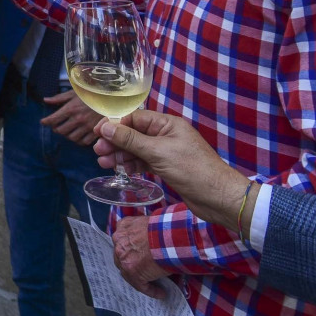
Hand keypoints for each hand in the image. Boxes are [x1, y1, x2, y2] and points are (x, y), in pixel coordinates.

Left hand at [40, 90, 103, 145]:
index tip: (44, 121)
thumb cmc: (91, 93)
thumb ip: (59, 98)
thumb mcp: (74, 93)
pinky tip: (78, 134)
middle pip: (60, 131)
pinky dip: (79, 140)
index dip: (46, 121)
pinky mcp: (96, 132)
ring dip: (67, 134)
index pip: (53, 119)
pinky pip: (83, 142)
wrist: (111, 97)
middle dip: (56, 128)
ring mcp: (87, 127)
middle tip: (57, 125)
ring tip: (68, 129)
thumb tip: (45, 100)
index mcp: (71, 109)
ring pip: (71, 138)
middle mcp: (78, 119)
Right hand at [93, 110, 249, 229]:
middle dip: (115, 141)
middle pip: (134, 133)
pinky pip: (144, 161)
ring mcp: (166, 152)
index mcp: (167, 124)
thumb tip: (106, 127)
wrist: (218, 197)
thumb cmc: (192, 170)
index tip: (97, 132)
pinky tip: (121, 170)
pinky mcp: (167, 167)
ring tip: (104, 163)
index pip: (135, 118)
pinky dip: (132, 165)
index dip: (115, 124)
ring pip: (137, 149)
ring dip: (121, 155)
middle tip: (98, 151)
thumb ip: (131, 140)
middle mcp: (166, 135)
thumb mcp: (158, 152)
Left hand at [112, 216, 167, 298]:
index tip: (140, 255)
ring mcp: (124, 258)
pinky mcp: (132, 272)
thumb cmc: (166, 228)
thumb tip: (153, 242)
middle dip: (132, 263)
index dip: (132, 249)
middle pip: (123, 257)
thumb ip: (144, 232)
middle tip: (146, 270)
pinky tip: (161, 293)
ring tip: (154, 285)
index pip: (124, 240)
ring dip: (140, 279)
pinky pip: (140, 285)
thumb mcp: (149, 223)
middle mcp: (119, 242)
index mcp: (123, 227)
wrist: (169, 235)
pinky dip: (151, 290)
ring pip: (129, 273)